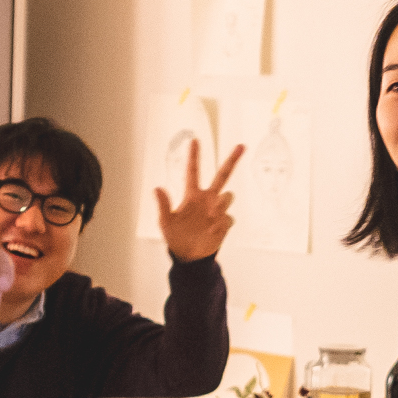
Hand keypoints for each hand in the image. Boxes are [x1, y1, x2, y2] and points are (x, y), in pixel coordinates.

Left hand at [155, 139, 245, 260]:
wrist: (190, 256)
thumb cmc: (176, 237)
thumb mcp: (165, 222)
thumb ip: (163, 205)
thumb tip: (157, 188)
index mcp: (192, 196)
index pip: (194, 172)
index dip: (194, 156)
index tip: (195, 140)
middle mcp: (207, 199)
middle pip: (222, 175)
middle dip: (232, 160)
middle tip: (240, 146)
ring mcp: (217, 210)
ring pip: (228, 196)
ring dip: (221, 203)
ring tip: (211, 216)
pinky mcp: (224, 223)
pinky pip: (228, 217)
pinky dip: (221, 222)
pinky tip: (213, 230)